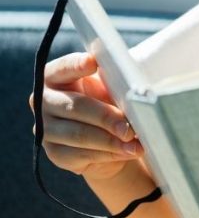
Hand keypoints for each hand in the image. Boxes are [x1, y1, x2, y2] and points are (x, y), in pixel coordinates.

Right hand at [28, 52, 142, 180]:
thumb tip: (130, 82)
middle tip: (129, 127)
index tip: (93, 62)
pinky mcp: (55, 152)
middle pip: (74, 107)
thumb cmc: (108, 98)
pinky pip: (81, 155)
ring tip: (134, 143)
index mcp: (56, 76)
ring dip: (110, 141)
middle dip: (106, 117)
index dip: (76, 65)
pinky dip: (108, 154)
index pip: (62, 68)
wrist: (108, 133)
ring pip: (79, 134)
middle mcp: (45, 101)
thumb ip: (113, 79)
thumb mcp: (111, 84)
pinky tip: (126, 152)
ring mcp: (46, 129)